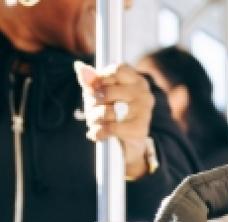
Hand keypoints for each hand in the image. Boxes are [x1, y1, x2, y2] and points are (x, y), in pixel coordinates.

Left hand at [74, 61, 155, 179]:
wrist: (129, 144)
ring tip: (94, 122)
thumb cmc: (115, 112)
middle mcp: (144, 94)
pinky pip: (112, 128)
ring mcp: (144, 112)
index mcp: (138, 81)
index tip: (95, 88)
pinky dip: (100, 132)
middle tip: (92, 109)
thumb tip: (80, 67)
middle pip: (107, 92)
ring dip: (94, 118)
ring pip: (107, 111)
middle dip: (93, 102)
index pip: (116, 70)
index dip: (100, 78)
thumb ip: (92, 81)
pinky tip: (96, 134)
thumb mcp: (101, 93)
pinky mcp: (140, 129)